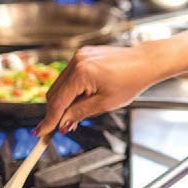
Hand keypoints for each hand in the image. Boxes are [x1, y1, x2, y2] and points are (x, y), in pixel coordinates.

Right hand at [35, 44, 156, 136]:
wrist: (146, 62)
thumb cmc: (131, 81)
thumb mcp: (105, 104)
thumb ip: (79, 113)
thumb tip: (62, 125)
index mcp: (81, 73)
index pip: (58, 101)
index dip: (49, 120)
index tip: (41, 133)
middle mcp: (77, 61)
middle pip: (55, 92)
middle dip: (56, 112)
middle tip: (60, 129)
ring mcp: (79, 56)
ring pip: (61, 85)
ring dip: (64, 101)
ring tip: (75, 116)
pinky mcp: (84, 55)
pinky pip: (70, 76)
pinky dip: (72, 90)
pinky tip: (81, 100)